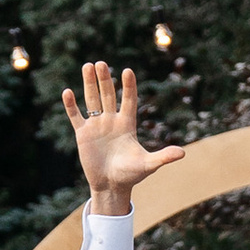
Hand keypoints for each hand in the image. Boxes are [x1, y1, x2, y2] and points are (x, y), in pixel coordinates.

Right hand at [62, 60, 184, 212]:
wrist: (111, 186)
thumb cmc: (131, 175)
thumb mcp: (148, 165)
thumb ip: (163, 157)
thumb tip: (182, 153)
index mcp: (127, 124)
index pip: (129, 100)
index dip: (129, 86)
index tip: (127, 71)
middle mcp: (112, 121)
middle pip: (108, 95)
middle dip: (105, 79)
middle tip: (100, 63)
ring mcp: (96, 126)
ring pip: (92, 100)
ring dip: (89, 84)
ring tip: (88, 66)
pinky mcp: (83, 135)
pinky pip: (76, 116)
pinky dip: (71, 105)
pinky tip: (67, 92)